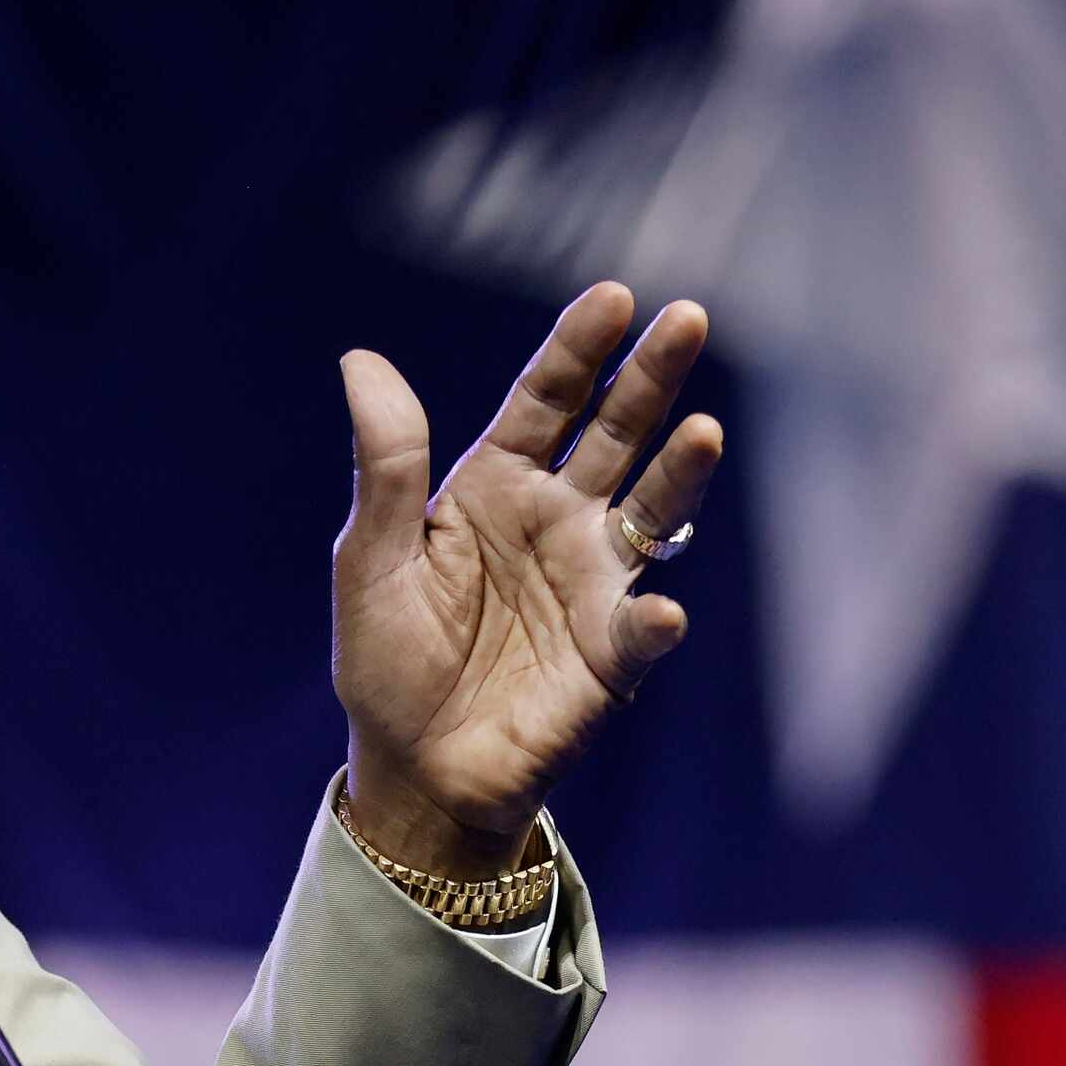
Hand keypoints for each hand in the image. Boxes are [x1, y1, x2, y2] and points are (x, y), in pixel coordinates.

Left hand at [332, 282, 721, 880]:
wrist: (414, 770)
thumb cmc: (389, 660)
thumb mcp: (370, 557)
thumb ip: (384, 464)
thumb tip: (361, 359)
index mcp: (495, 486)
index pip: (546, 400)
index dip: (580, 348)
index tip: (614, 296)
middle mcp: (558, 520)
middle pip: (615, 434)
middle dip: (651, 378)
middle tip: (689, 318)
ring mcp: (595, 583)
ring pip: (652, 512)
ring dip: (681, 474)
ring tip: (705, 433)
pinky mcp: (613, 656)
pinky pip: (643, 629)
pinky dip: (655, 619)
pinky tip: (659, 610)